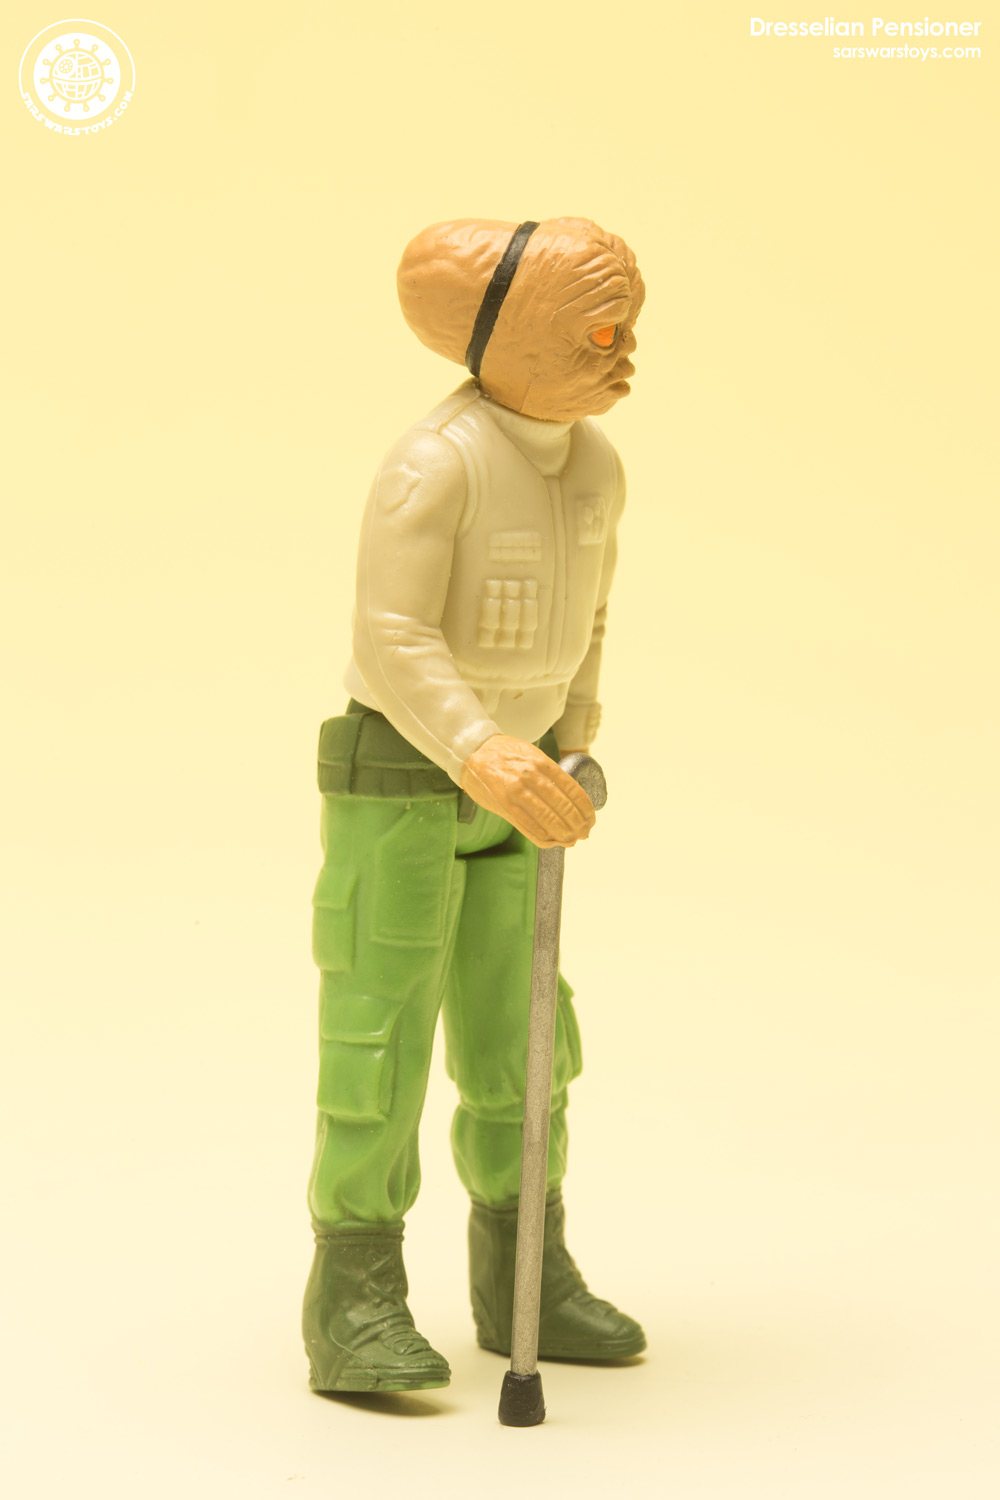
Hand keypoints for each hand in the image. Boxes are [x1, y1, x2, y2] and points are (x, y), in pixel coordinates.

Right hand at [460, 735, 596, 848]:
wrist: (472, 753)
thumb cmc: (505, 755)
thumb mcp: (532, 755)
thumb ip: (550, 774)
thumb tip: (571, 798)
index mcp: (542, 763)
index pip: (573, 791)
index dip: (586, 810)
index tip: (590, 820)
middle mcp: (532, 777)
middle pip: (564, 808)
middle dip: (578, 825)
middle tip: (584, 833)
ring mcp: (517, 792)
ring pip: (549, 820)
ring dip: (563, 834)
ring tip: (571, 840)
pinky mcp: (505, 806)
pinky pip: (530, 827)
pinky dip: (544, 837)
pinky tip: (552, 840)